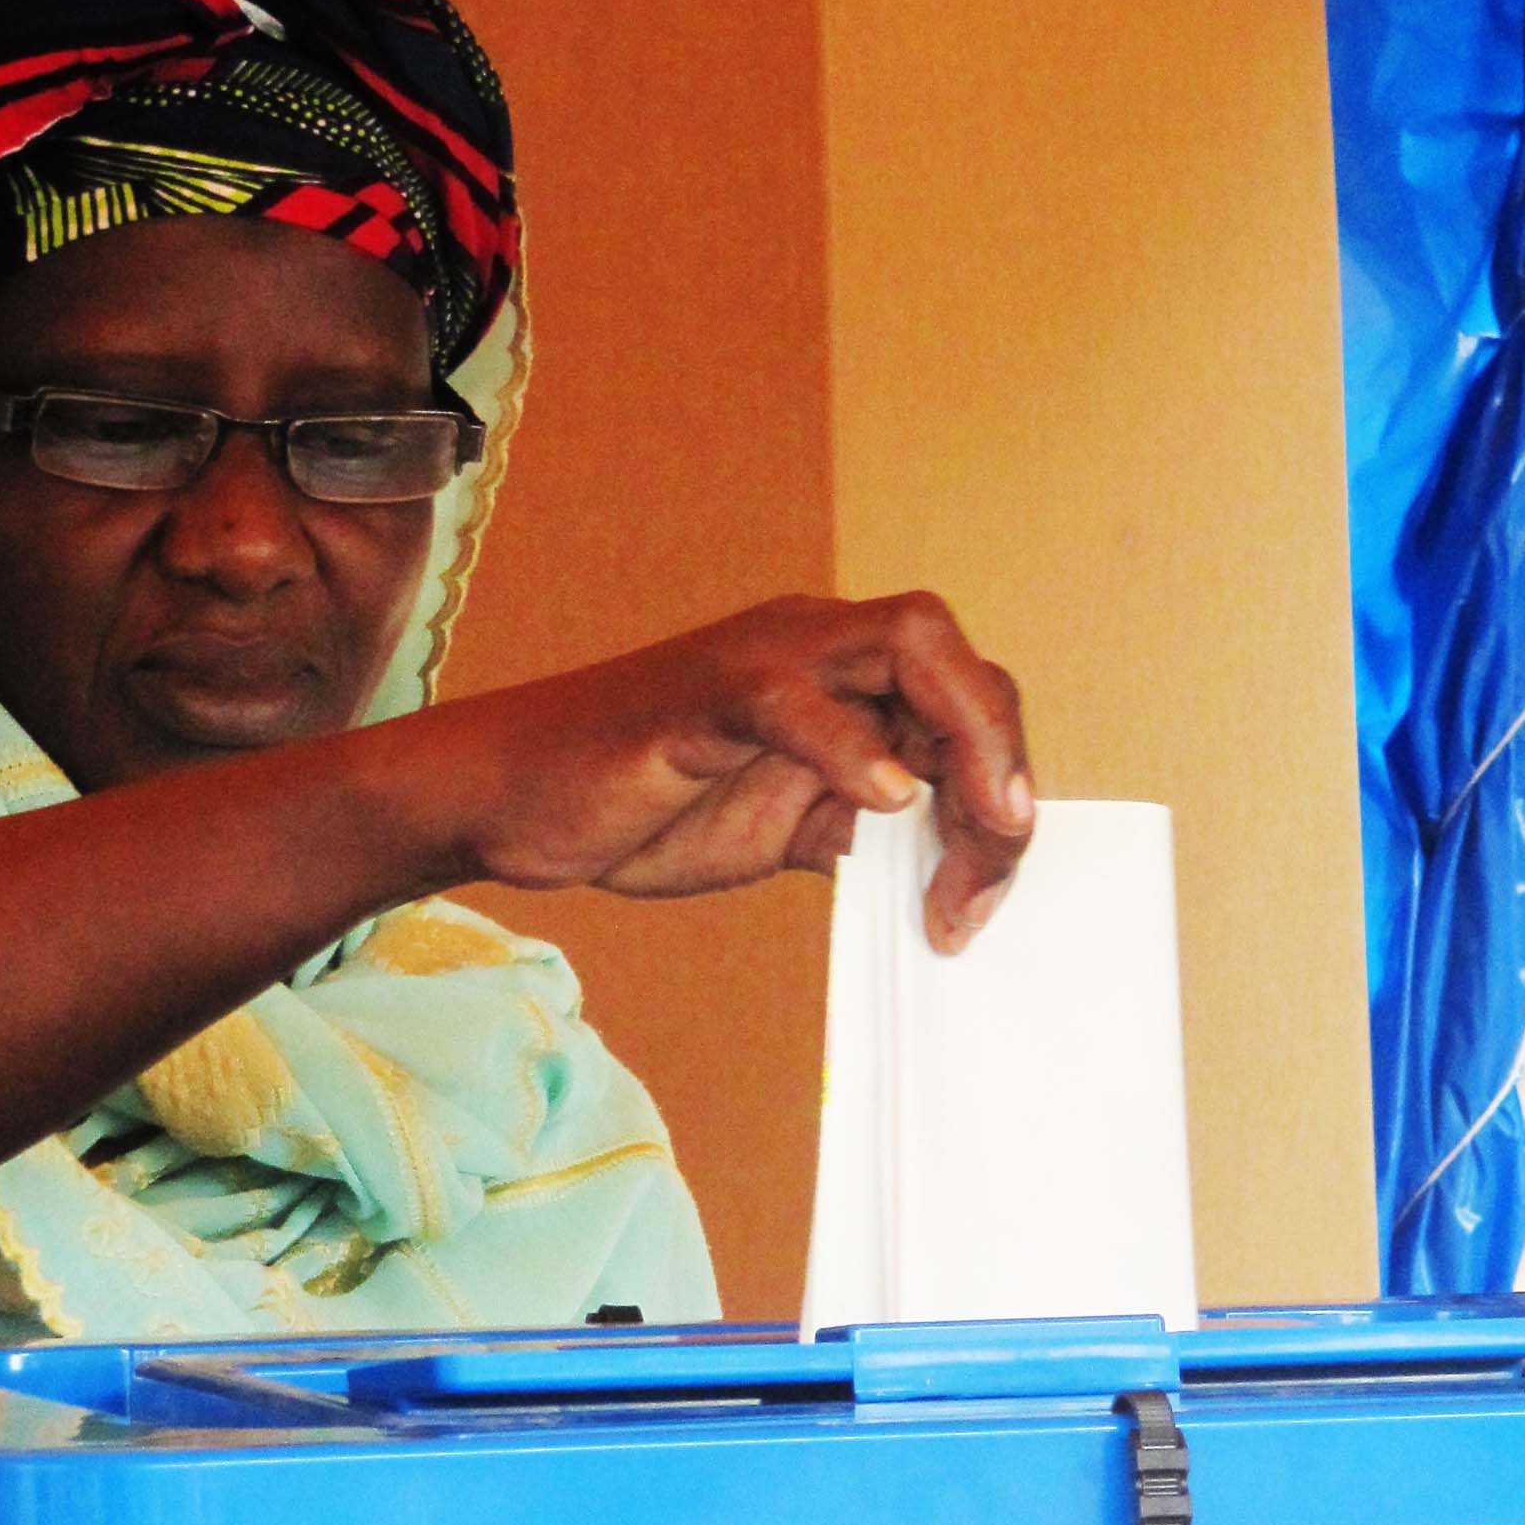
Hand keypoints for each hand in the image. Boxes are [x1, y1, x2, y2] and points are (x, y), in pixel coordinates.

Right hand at [419, 591, 1033, 954]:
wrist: (517, 802)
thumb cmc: (644, 807)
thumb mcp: (783, 832)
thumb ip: (861, 831)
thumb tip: (945, 865)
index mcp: (839, 676)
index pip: (961, 696)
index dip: (1002, 778)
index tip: (995, 880)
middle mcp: (813, 644)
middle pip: (955, 656)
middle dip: (1004, 752)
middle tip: (1006, 847)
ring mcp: (761, 659)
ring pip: (904, 645)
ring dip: (965, 734)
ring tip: (982, 818)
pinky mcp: (705, 695)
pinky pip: (793, 697)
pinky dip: (850, 748)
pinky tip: (882, 802)